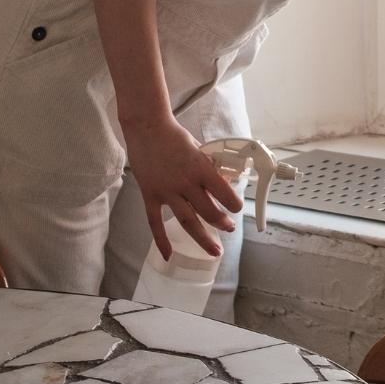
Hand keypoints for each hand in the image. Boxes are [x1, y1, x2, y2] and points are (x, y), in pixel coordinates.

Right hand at [122, 113, 244, 259]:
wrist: (147, 128)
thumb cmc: (176, 136)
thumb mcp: (199, 148)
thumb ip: (209, 167)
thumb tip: (223, 181)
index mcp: (201, 168)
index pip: (223, 193)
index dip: (233, 204)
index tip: (237, 208)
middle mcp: (185, 182)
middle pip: (208, 211)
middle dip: (222, 223)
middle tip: (230, 228)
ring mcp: (166, 191)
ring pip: (187, 221)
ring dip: (203, 238)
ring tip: (215, 250)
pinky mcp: (150, 195)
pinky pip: (155, 223)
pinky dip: (162, 240)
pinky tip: (169, 255)